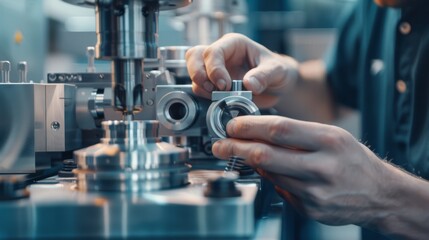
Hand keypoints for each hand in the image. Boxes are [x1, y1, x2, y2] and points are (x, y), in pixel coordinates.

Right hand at [185, 33, 298, 107]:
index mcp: (234, 44)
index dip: (215, 69)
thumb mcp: (277, 70)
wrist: (277, 86)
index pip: (214, 51)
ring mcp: (214, 69)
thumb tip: (249, 84)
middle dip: (198, 74)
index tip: (225, 85)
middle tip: (212, 89)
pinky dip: (204, 96)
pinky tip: (218, 102)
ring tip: (216, 97)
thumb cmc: (277, 71)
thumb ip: (264, 75)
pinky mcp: (213, 84)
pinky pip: (199, 88)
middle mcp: (221, 54)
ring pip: (193, 71)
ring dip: (201, 87)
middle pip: (195, 56)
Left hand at [212, 115, 394, 225]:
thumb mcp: (333, 136)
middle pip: (266, 155)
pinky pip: (279, 190)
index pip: (279, 129)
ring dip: (251, 164)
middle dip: (235, 148)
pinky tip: (273, 172)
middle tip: (220, 144)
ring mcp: (315, 192)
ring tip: (244, 154)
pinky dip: (271, 179)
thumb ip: (298, 134)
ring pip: (268, 174)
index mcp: (329, 141)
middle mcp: (322, 167)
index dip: (250, 127)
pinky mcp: (310, 209)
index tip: (233, 125)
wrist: (379, 194)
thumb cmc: (353, 160)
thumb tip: (259, 132)